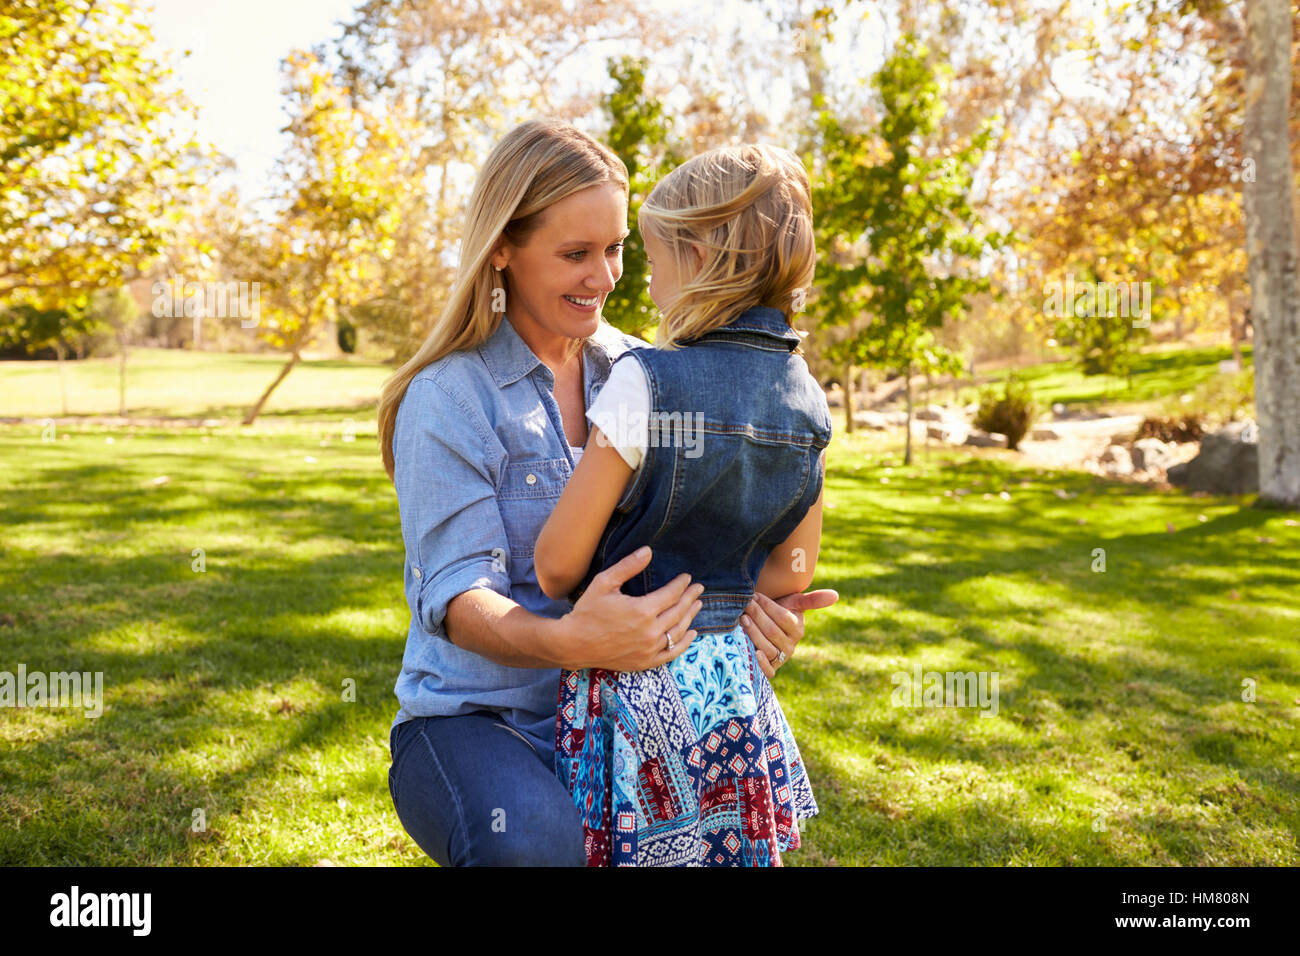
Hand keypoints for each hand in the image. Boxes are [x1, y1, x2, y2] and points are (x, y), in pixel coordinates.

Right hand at [560, 547, 701, 670]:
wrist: (573, 643)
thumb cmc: (587, 611)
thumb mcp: (604, 582)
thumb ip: (628, 566)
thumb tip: (648, 550)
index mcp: (642, 610)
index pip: (671, 594)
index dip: (681, 584)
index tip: (687, 577)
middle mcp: (649, 631)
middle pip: (679, 611)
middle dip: (690, 598)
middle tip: (698, 588)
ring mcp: (648, 649)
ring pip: (678, 631)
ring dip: (690, 616)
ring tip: (697, 605)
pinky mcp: (644, 662)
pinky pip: (671, 653)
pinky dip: (684, 643)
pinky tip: (691, 633)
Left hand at [740, 589, 838, 678]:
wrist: (764, 627)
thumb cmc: (778, 612)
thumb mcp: (793, 604)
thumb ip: (812, 600)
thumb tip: (835, 595)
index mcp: (797, 630)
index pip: (784, 618)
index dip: (769, 606)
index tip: (756, 596)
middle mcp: (791, 646)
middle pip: (772, 631)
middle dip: (757, 616)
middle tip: (745, 605)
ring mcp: (780, 658)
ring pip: (767, 647)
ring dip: (754, 633)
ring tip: (743, 619)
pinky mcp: (771, 669)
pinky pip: (768, 670)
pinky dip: (761, 663)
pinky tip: (754, 652)